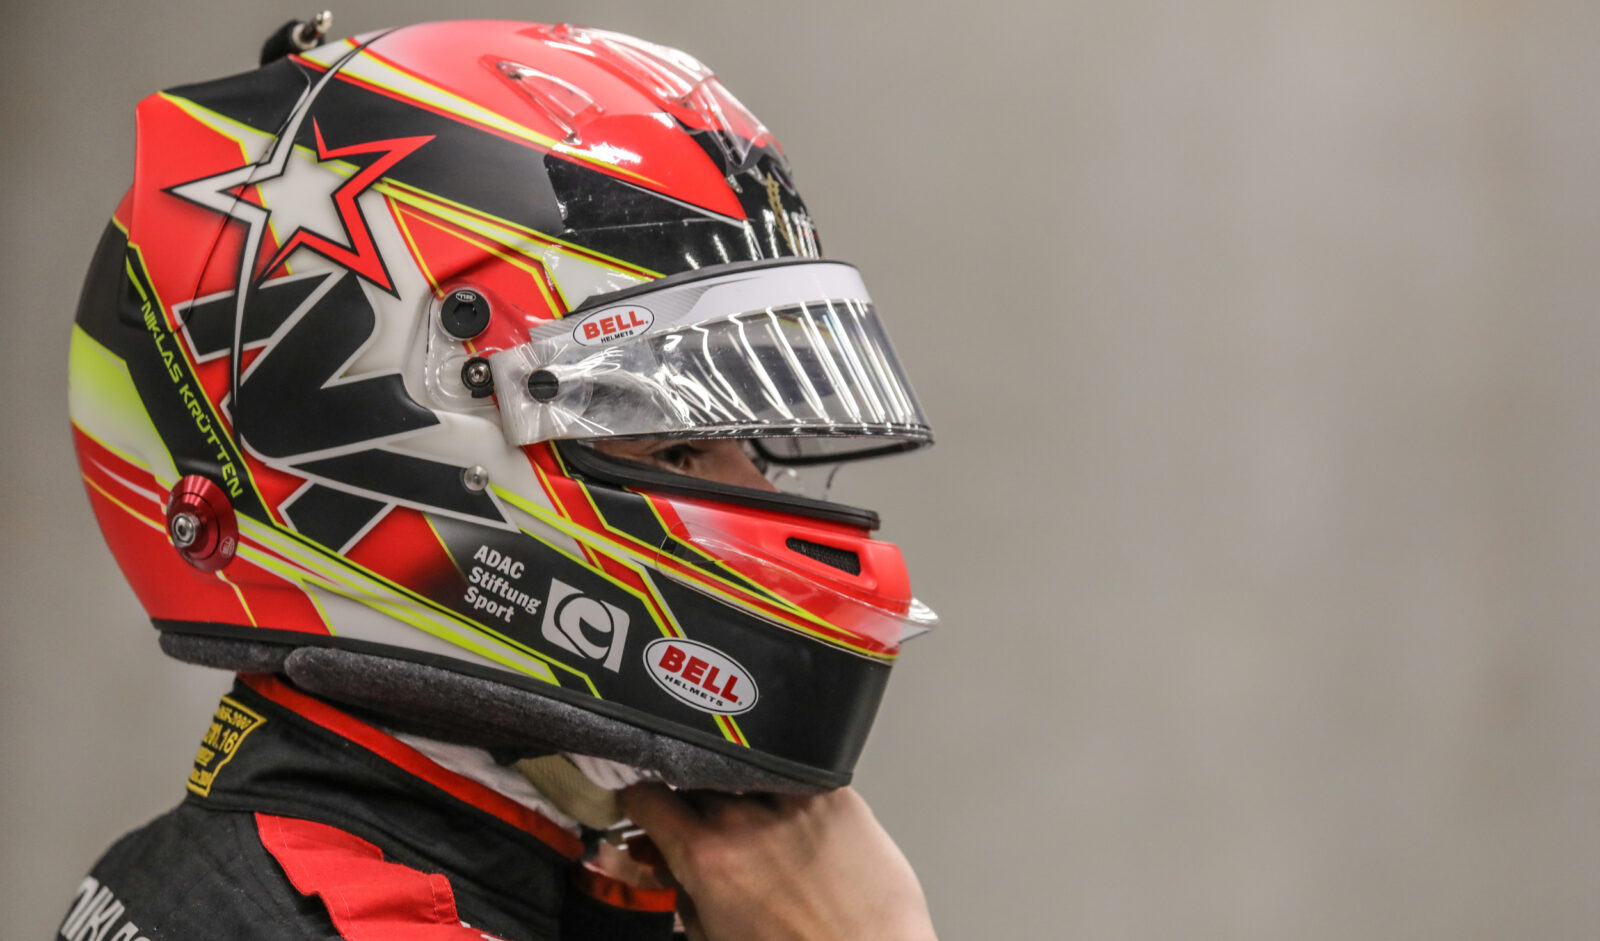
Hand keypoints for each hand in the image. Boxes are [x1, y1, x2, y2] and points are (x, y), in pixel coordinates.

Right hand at [618, 784, 937, 940]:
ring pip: (743, 770)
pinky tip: (787, 806)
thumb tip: (671, 871)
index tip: (642, 804)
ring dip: (737, 787)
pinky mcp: (836, 795)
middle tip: (700, 821)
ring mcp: (793, 801)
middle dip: (690, 799)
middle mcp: (745, 819)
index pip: (648, 797)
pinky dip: (781, 782)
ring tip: (753, 818)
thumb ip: (687, 899)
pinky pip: (793, 772)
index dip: (638, 800)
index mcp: (707, 858)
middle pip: (696, 782)